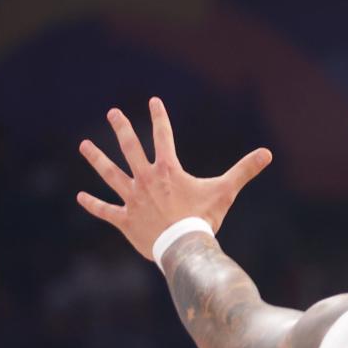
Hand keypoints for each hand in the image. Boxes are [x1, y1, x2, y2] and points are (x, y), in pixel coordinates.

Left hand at [77, 97, 271, 259]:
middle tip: (113, 113)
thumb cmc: (204, 218)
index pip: (163, 136)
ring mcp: (132, 199)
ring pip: (110, 174)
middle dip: (122, 128)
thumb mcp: (225, 191)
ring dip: (96, 159)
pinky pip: (106, 210)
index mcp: (167, 170)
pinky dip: (93, 204)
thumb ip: (244, 170)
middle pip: (130, 148)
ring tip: (84, 145)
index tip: (153, 101)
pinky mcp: (125, 220)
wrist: (184, 246)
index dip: (159, 117)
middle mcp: (145, 180)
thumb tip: (267, 153)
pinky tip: (80, 197)